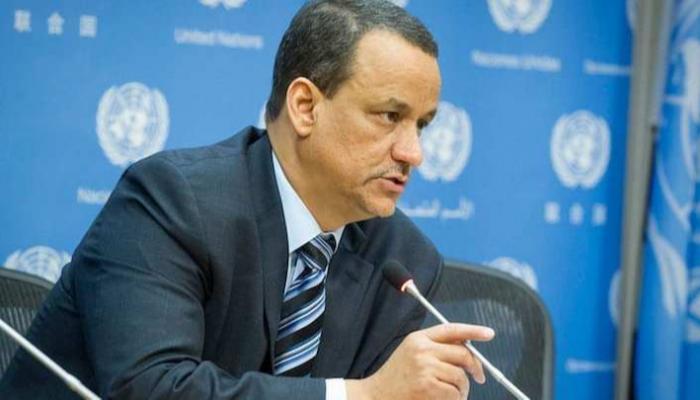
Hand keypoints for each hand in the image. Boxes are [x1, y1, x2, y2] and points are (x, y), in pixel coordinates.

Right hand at [347, 323, 494, 399]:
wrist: (376, 395)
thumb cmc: (396, 378)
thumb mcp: (411, 353)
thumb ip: (435, 347)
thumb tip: (466, 347)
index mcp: (418, 338)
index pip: (451, 329)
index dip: (473, 330)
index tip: (488, 333)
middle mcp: (422, 349)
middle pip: (462, 353)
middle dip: (474, 367)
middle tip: (478, 377)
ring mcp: (424, 367)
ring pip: (460, 376)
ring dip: (462, 389)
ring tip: (451, 394)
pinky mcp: (427, 386)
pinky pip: (454, 392)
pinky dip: (455, 399)